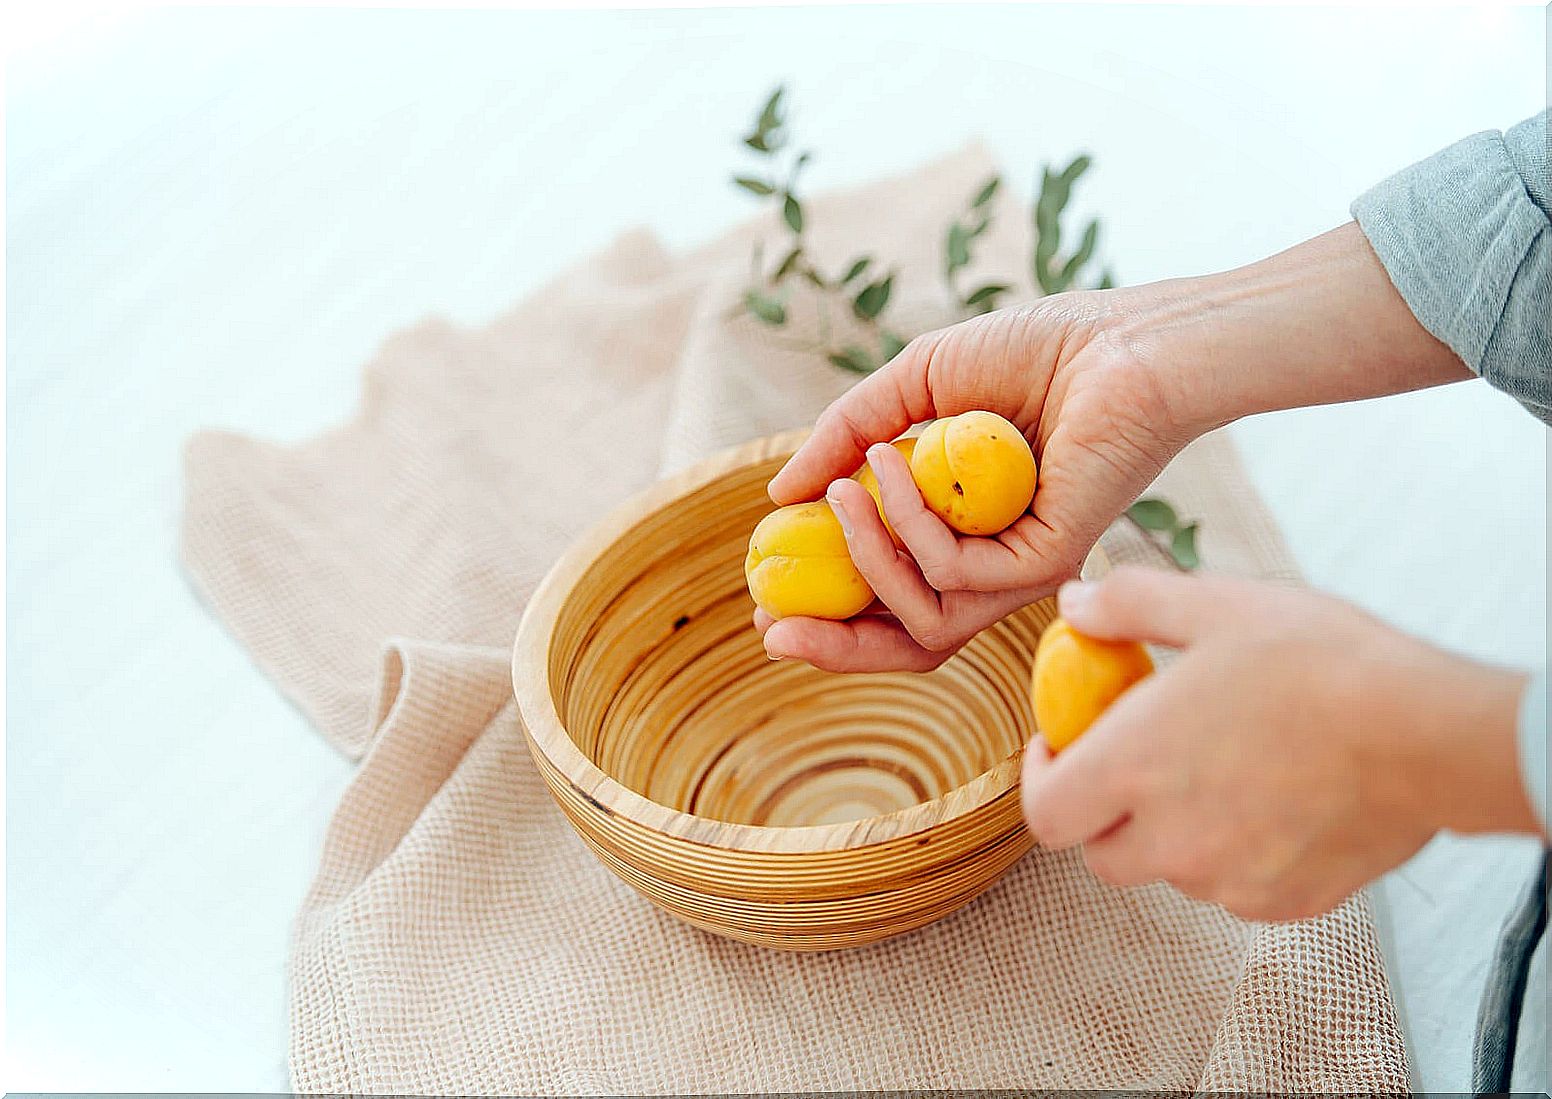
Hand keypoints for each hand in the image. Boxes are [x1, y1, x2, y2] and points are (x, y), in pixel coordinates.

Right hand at [760, 222, 1474, 672]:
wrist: (1123, 338)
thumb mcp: (915, 387)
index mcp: (970, 536)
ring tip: (838, 491)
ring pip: (924, 617)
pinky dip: (906, 520)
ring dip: (865, 558)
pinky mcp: (1049, 563)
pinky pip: (952, 569)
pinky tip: (894, 460)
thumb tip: (778, 493)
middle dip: (834, 647)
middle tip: (772, 629)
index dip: (832, 615)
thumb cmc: (1036, 353)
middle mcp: (998, 567)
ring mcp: (1024, 571)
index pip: (898, 601)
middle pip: (909, 642)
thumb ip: (847, 434)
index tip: (767, 603)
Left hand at [1021, 566, 1536, 920]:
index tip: (1059, 745)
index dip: (1041, 779)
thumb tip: (1074, 603)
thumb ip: (1130, 605)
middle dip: (1102, 811)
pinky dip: (1234, 854)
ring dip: (1170, 831)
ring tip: (1214, 768)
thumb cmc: (1320, 662)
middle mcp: (1172, 837)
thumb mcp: (1215, 606)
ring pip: (1169, 871)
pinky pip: (1234, 888)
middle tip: (1133, 760)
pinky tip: (1269, 799)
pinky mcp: (1286, 901)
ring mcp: (1230, 879)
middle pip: (1100, 853)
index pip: (1045, 813)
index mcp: (1136, 767)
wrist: (1429, 732)